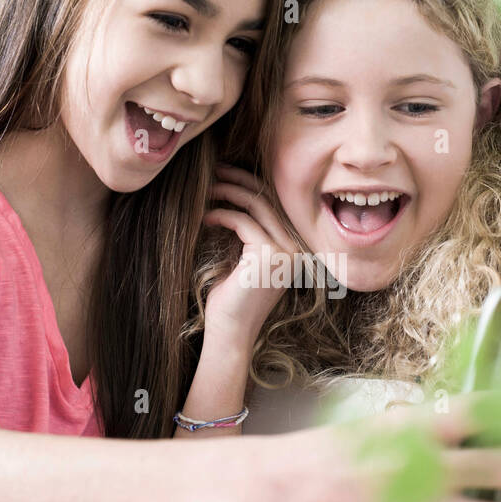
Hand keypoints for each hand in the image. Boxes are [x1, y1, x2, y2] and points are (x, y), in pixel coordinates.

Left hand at [202, 164, 301, 345]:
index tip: (225, 174)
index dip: (249, 185)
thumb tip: (231, 195)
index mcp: (293, 249)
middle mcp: (295, 249)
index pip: (273, 205)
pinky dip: (221, 214)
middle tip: (215, 169)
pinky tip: (205, 217)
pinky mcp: (269, 255)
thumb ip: (246, 234)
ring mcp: (286, 252)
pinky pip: (242, 221)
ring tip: (206, 188)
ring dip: (228, 192)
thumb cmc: (231, 300)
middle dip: (239, 180)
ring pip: (256, 206)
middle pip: (267, 199)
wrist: (230, 332)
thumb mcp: (242, 259)